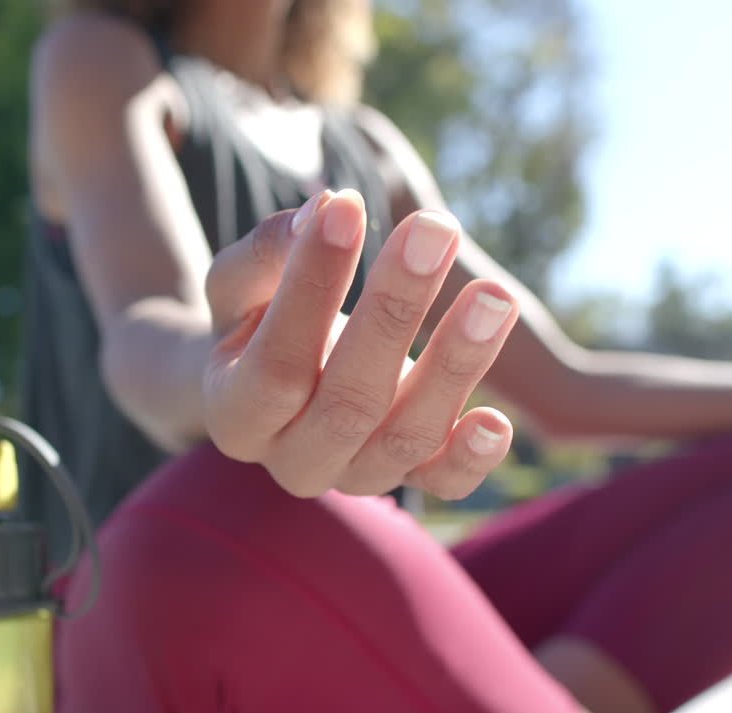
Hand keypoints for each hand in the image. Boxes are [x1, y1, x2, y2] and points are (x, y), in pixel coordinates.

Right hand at [202, 189, 518, 498]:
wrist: (272, 384)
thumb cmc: (255, 319)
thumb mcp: (238, 284)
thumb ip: (266, 251)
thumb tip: (326, 210)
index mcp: (234, 417)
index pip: (274, 364)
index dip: (310, 287)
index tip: (346, 207)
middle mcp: (293, 461)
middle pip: (347, 403)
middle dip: (395, 310)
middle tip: (435, 229)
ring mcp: (353, 476)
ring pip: (405, 438)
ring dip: (455, 366)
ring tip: (493, 295)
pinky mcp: (408, 478)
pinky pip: (444, 485)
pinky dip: (472, 458)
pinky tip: (497, 419)